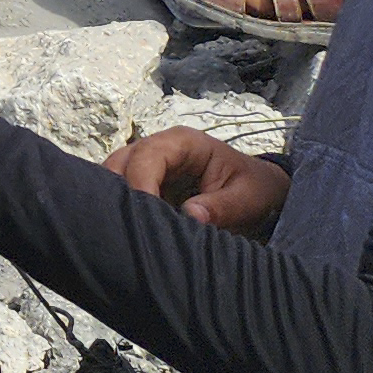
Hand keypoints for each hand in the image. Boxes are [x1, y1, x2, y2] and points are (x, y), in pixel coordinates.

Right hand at [106, 126, 291, 234]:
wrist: (259, 190)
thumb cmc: (255, 189)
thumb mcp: (247, 198)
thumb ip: (221, 206)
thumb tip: (190, 215)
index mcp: (184, 142)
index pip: (147, 155)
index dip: (140, 184)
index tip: (145, 217)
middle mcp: (159, 147)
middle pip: (119, 162)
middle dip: (119, 194)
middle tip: (130, 228)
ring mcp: (148, 163)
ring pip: (113, 176)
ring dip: (118, 202)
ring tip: (131, 230)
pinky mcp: (144, 181)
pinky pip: (121, 191)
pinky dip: (122, 209)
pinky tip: (133, 229)